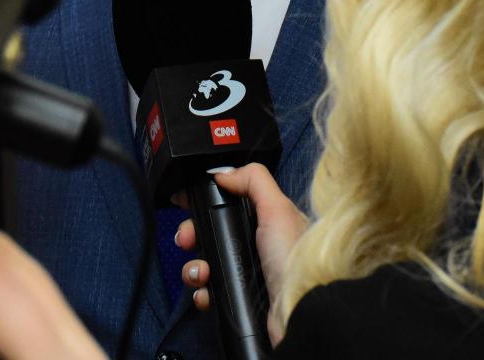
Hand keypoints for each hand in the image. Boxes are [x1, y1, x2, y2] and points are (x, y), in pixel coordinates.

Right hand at [174, 164, 307, 345]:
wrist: (298, 311)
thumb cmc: (294, 260)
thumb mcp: (278, 208)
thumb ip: (253, 180)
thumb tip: (222, 172)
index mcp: (265, 221)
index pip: (228, 204)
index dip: (206, 202)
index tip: (186, 202)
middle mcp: (254, 245)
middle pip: (210, 232)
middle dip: (192, 234)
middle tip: (187, 239)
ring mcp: (245, 272)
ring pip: (205, 261)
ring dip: (194, 266)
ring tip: (201, 273)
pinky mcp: (238, 296)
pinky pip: (209, 290)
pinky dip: (202, 291)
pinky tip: (206, 292)